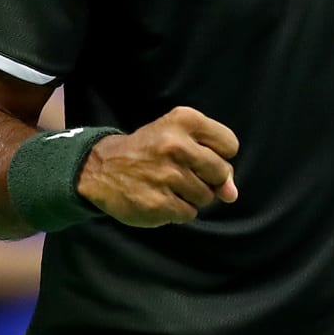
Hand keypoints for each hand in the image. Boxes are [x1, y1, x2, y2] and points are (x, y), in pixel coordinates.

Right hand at [78, 106, 238, 226]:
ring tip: (169, 185)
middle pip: (221, 173)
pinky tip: (161, 198)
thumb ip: (214, 160)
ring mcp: (167, 175)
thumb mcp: (179, 138)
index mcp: (184, 120)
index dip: (219, 155)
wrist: (102, 168)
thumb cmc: (150, 151)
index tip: (198, 155)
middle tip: (184, 173)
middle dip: (208, 179)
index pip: (230, 145)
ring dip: (192, 196)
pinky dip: (179, 210)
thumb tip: (231, 194)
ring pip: (206, 196)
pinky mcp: (158, 203)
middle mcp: (176, 145)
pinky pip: (189, 213)